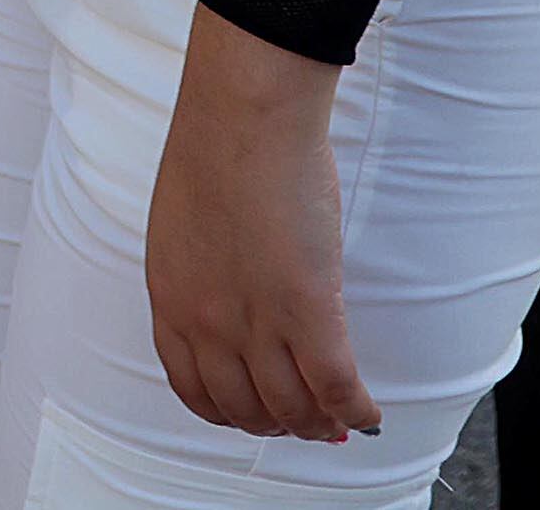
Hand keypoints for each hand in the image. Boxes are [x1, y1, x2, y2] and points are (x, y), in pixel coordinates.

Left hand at [144, 6, 376, 445]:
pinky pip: (335, 387)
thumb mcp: (182, 227)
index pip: (194, 389)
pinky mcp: (307, 309)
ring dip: (318, 424)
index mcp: (170, 300)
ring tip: (338, 420)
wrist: (243, 115)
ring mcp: (255, 322)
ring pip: (290, 408)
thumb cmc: (216, 148)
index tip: (253, 412)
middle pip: (243, 408)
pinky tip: (369, 412)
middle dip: (276, 424)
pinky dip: (356, 408)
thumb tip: (232, 299)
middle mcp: (206, 324)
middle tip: (303, 420)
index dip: (229, 411)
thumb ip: (199, 272)